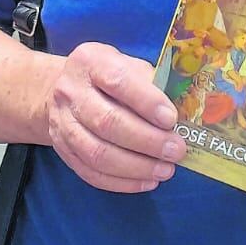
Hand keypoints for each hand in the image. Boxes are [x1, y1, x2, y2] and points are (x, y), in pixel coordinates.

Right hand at [44, 42, 185, 193]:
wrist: (61, 88)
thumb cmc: (108, 76)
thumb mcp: (128, 65)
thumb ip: (152, 84)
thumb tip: (183, 112)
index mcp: (90, 61)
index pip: (118, 81)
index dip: (146, 102)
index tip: (172, 119)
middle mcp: (70, 91)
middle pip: (107, 122)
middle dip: (147, 141)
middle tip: (176, 151)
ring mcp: (62, 122)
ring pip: (97, 153)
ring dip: (136, 167)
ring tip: (165, 170)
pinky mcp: (62, 150)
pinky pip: (91, 173)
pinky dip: (121, 182)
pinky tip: (147, 182)